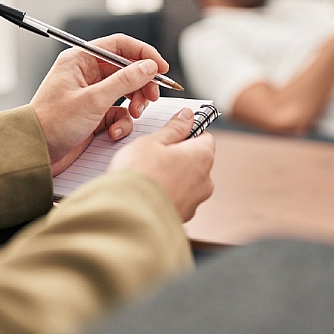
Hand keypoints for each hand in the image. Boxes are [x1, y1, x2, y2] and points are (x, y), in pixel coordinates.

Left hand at [30, 34, 169, 175]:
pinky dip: (121, 122)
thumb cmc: (52, 123)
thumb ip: (125, 81)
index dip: (143, 54)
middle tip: (151, 96)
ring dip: (134, 104)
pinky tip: (113, 132)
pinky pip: (118, 112)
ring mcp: (91, 95)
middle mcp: (86, 74)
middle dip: (141, 83)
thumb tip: (148, 67)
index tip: (160, 67)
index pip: (119, 46)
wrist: (36, 152)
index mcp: (80, 60)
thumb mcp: (93, 100)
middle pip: (126, 69)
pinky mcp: (94, 114)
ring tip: (134, 114)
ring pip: (126, 91)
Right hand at [107, 107, 215, 221]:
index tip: (171, 134)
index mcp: (202, 157)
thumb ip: (174, 127)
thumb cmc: (140, 173)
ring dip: (172, 177)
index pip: (205, 137)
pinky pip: (177, 199)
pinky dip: (166, 194)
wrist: (128, 214)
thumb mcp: (153, 141)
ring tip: (147, 176)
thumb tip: (188, 116)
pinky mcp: (183, 217)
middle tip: (152, 155)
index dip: (187, 133)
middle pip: (195, 161)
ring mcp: (195, 202)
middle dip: (178, 156)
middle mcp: (205, 181)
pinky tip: (148, 193)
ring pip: (186, 182)